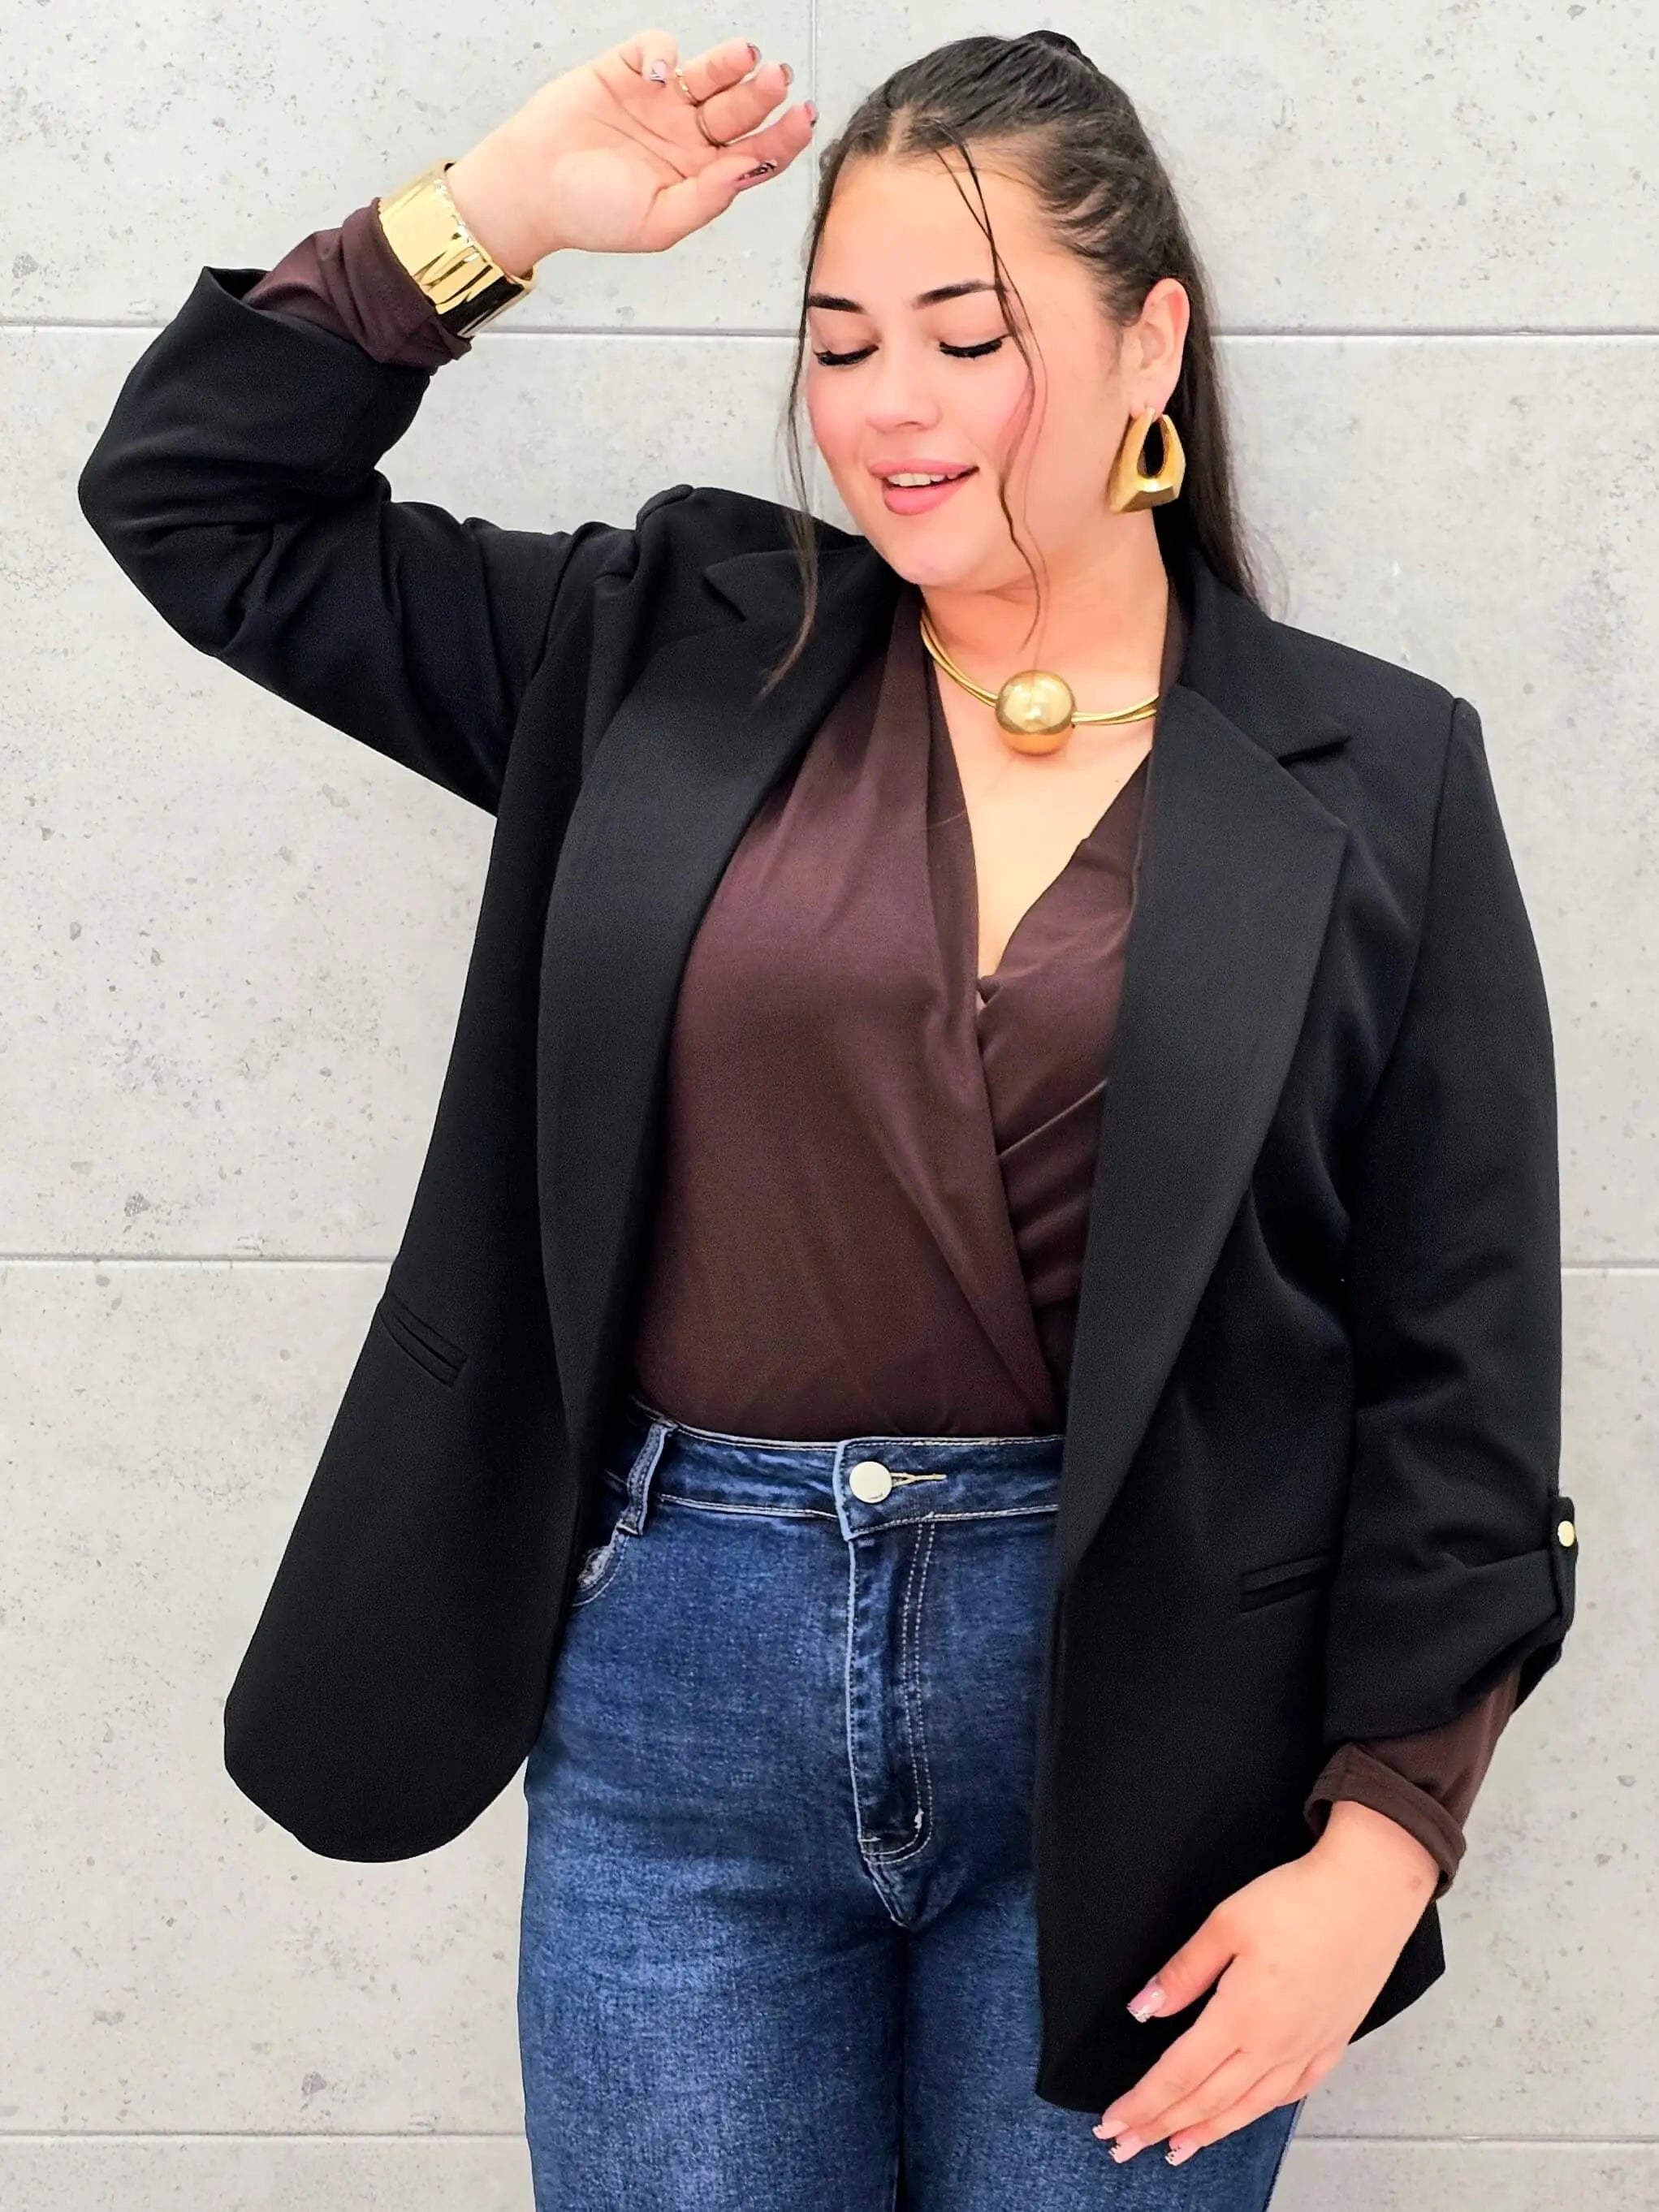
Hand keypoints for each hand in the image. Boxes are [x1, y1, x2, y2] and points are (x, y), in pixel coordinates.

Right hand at [444, 28, 816, 275]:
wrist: (532, 188)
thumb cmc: (591, 213)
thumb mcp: (658, 222)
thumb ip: (708, 198)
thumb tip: (751, 168)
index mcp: (700, 174)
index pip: (755, 152)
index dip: (783, 136)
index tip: (803, 118)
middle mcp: (687, 135)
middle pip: (740, 110)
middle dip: (762, 94)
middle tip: (778, 79)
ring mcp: (661, 101)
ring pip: (709, 75)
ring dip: (731, 64)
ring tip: (747, 57)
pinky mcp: (628, 70)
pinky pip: (658, 49)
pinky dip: (664, 53)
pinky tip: (659, 74)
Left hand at [1093, 1802, 1438, 2165]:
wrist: (1369, 1895)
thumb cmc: (1298, 1902)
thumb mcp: (1226, 1923)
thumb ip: (1184, 1972)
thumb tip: (1145, 2008)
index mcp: (1241, 2017)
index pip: (1178, 2073)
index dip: (1143, 2102)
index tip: (1113, 2123)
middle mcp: (1273, 2046)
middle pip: (1207, 2099)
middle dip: (1161, 2125)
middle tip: (1126, 2147)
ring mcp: (1306, 2049)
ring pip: (1248, 2106)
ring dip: (1207, 2130)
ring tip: (1177, 2147)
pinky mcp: (1331, 2042)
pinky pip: (1290, 2093)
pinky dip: (1259, 2111)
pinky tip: (1245, 2114)